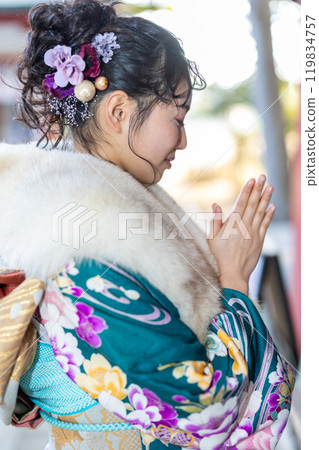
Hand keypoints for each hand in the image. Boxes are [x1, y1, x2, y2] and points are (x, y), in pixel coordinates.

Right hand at [207, 175, 274, 294]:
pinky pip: (265, 224)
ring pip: (261, 212)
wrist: (233, 273)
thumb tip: (216, 205)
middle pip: (253, 204)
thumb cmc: (219, 256)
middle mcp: (245, 226)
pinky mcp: (259, 240)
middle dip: (258, 189)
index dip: (247, 190)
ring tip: (270, 187)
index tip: (251, 180)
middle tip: (263, 177)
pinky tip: (272, 206)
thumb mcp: (212, 238)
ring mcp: (254, 233)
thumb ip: (215, 220)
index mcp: (233, 224)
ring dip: (266, 198)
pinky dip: (269, 215)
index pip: (241, 203)